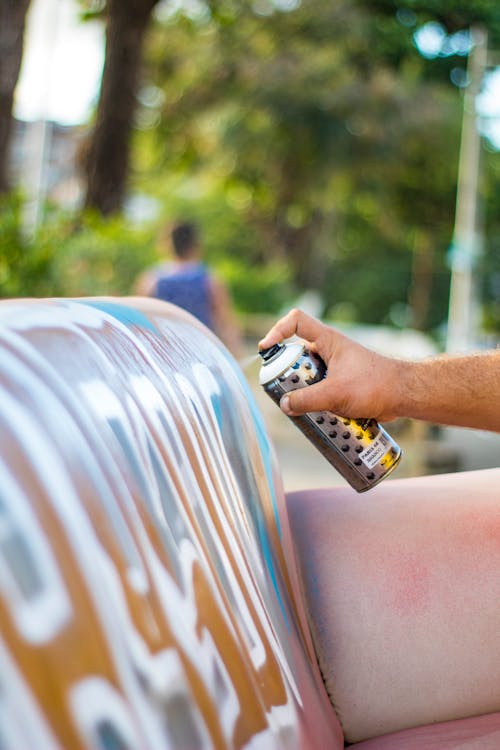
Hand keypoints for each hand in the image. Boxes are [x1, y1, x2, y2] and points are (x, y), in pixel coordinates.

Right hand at [259, 308, 400, 420]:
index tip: (266, 349)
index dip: (277, 330)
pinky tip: (317, 416)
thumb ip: (307, 400)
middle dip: (287, 373)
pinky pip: (320, 389)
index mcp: (328, 340)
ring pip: (308, 375)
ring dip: (301, 391)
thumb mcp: (335, 393)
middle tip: (283, 390)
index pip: (296, 321)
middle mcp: (329, 350)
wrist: (403, 395)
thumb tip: (284, 405)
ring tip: (301, 408)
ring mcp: (335, 367)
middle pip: (297, 354)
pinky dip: (315, 401)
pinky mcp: (341, 383)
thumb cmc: (375, 385)